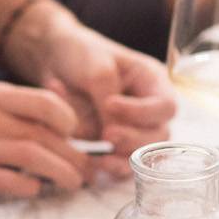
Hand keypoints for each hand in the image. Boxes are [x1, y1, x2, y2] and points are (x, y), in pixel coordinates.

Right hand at [0, 82, 93, 200]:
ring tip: (74, 184)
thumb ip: (14, 110)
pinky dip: (30, 188)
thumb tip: (63, 125)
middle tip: (87, 169)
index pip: (45, 102)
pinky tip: (34, 190)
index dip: (70, 121)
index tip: (77, 136)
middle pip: (45, 134)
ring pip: (34, 157)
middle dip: (74, 155)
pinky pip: (10, 182)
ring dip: (61, 173)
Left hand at [5, 6, 176, 175]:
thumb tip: (112, 132)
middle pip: (159, 136)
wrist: (52, 57)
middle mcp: (148, 108)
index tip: (110, 104)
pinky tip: (95, 164)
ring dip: (123, 158)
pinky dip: (109, 166)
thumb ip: (107, 96)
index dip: (142, 111)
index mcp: (153, 82)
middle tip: (107, 136)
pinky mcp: (113, 143)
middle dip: (134, 139)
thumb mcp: (97, 67)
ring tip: (101, 157)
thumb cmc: (80, 52)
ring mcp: (132, 128)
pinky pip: (121, 163)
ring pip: (142, 154)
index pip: (165, 106)